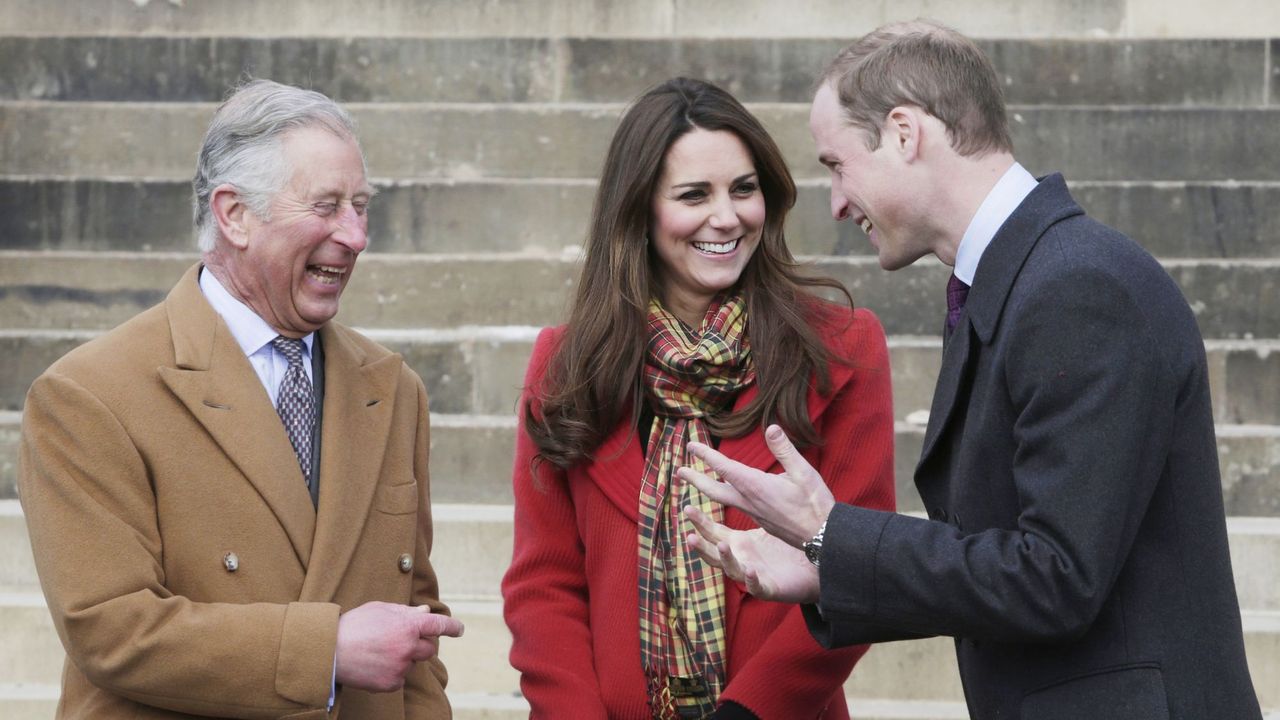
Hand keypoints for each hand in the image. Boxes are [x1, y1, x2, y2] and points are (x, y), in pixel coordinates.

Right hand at [335, 601, 464, 691]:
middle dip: (420, 644)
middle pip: (429, 649)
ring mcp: (400, 667)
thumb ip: (405, 612)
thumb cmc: (354, 626)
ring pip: (412, 663)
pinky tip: (374, 664)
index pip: (438, 626)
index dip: (452, 627)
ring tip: (378, 651)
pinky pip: (400, 677)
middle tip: (399, 640)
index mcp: (408, 625)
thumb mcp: (380, 610)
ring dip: (403, 658)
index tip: (459, 630)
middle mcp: (408, 647)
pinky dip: (392, 672)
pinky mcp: (391, 683)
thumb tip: (424, 612)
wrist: (330, 652)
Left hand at [678, 424, 834, 546]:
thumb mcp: (804, 472)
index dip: (706, 455)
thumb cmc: (814, 504)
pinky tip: (728, 495)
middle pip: (713, 489)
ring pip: (723, 499)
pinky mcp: (760, 520)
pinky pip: (735, 507)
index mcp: (755, 486)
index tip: (691, 446)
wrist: (822, 537)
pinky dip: (723, 498)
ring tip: (695, 481)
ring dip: (706, 488)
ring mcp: (753, 513)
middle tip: (679, 470)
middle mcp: (748, 501)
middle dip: (695, 478)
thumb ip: (785, 450)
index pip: (724, 467)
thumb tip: (771, 427)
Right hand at [685, 505, 818, 603]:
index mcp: (738, 543)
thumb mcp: (767, 520)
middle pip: (714, 553)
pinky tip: (751, 570)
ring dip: (725, 559)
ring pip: (732, 570)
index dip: (699, 523)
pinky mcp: (769, 588)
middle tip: (690, 535)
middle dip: (701, 546)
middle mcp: (740, 560)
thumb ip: (752, 501)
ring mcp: (752, 575)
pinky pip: (758, 586)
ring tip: (721, 546)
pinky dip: (752, 580)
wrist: (812, 568)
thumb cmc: (786, 545)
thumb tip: (741, 475)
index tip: (686, 507)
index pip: (713, 532)